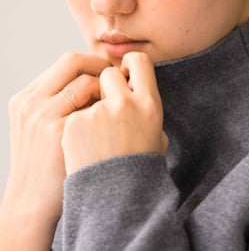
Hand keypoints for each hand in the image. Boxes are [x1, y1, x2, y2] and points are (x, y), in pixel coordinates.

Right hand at [1, 53, 109, 228]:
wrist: (32, 203)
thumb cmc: (47, 163)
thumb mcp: (40, 124)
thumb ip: (60, 100)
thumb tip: (98, 77)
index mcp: (28, 96)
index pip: (66, 62)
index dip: (91, 64)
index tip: (108, 73)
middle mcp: (31, 101)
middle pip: (72, 61)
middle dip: (100, 65)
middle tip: (119, 77)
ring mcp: (43, 115)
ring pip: (85, 81)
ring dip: (106, 87)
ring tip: (116, 102)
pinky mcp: (58, 131)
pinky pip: (92, 104)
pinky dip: (106, 105)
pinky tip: (114, 118)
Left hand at [62, 52, 168, 174]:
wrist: (113, 204)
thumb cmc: (138, 172)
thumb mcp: (156, 139)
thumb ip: (146, 112)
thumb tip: (136, 91)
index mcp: (149, 105)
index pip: (140, 62)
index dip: (130, 64)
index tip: (124, 71)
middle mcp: (124, 103)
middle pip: (109, 72)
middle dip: (105, 84)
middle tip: (104, 101)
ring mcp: (97, 113)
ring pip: (87, 92)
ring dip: (89, 104)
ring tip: (95, 134)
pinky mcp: (74, 123)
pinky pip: (74, 112)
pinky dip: (76, 124)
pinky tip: (82, 145)